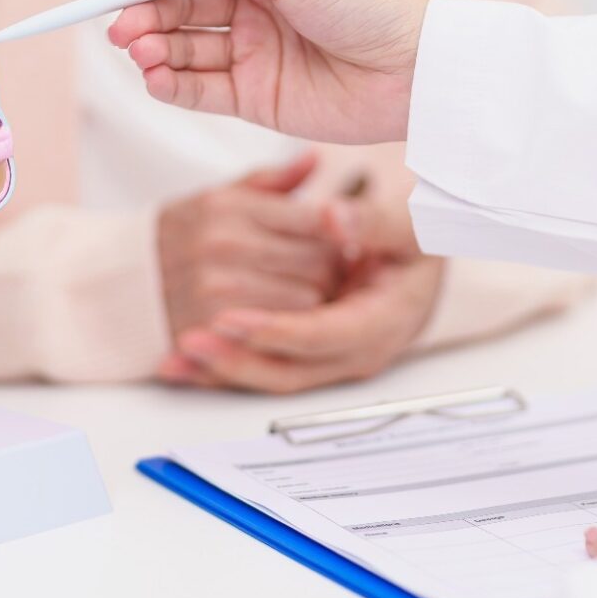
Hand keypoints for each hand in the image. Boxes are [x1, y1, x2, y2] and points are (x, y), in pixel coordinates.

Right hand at [101, 0, 430, 143]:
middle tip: (119, 24)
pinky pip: (201, 92)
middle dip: (144, 14)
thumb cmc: (367, 4)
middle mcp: (254, 10)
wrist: (415, 69)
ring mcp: (253, 55)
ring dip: (154, 49)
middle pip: (180, 9)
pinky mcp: (258, 100)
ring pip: (185, 49)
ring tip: (137, 50)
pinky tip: (154, 77)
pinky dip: (172, 85)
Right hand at [157, 152, 342, 344]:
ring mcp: (218, 287)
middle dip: (331, 269)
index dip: (339, 232)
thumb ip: (271, 182)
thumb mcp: (217, 198)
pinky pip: (282, 329)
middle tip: (324, 271)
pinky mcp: (215, 328)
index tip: (341, 239)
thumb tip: (315, 157)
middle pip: (320, 261)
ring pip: (309, 298)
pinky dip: (290, 326)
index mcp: (230, 206)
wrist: (116, 287)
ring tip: (301, 293)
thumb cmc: (177, 239)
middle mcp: (224, 243)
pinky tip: (282, 318)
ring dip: (314, 301)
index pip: (315, 217)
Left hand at [159, 200, 441, 393]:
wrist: (419, 265)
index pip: (325, 336)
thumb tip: (334, 220)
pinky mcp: (308, 359)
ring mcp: (331, 360)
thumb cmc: (414, 244)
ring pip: (273, 377)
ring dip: (224, 370)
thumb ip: (372, 222)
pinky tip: (179, 365)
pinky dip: (220, 370)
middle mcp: (357, 351)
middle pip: (292, 370)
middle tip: (190, 339)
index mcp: (385, 321)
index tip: (233, 319)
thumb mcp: (407, 226)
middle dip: (239, 359)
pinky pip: (261, 370)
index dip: (279, 331)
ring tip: (176, 355)